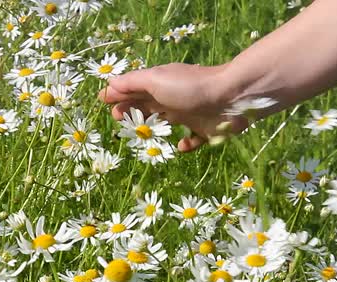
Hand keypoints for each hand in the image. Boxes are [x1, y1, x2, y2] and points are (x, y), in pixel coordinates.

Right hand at [98, 63, 248, 151]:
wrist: (232, 97)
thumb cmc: (190, 88)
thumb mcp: (155, 80)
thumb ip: (132, 83)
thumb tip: (109, 86)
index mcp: (159, 84)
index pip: (133, 89)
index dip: (119, 96)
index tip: (104, 104)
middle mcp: (172, 97)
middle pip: (147, 105)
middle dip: (132, 112)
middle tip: (119, 121)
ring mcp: (189, 114)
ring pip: (167, 122)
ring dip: (155, 128)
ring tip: (144, 137)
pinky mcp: (205, 129)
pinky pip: (192, 139)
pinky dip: (185, 145)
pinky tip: (181, 146)